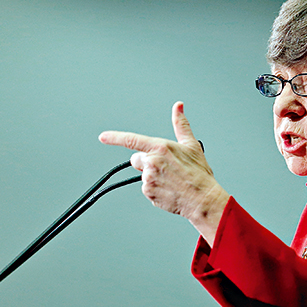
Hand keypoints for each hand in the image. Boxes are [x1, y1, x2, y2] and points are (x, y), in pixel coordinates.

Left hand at [98, 101, 229, 244]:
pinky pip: (146, 189)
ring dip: (152, 177)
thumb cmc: (198, 173)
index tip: (103, 137)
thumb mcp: (191, 145)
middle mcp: (152, 162)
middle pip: (136, 159)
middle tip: (165, 168)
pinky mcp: (148, 192)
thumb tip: (178, 107)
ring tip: (171, 180)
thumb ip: (180, 124)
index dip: (114, 138)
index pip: (132, 140)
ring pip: (142, 174)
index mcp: (160, 147)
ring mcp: (148, 178)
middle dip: (146, 162)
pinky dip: (155, 190)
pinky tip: (168, 190)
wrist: (203, 199)